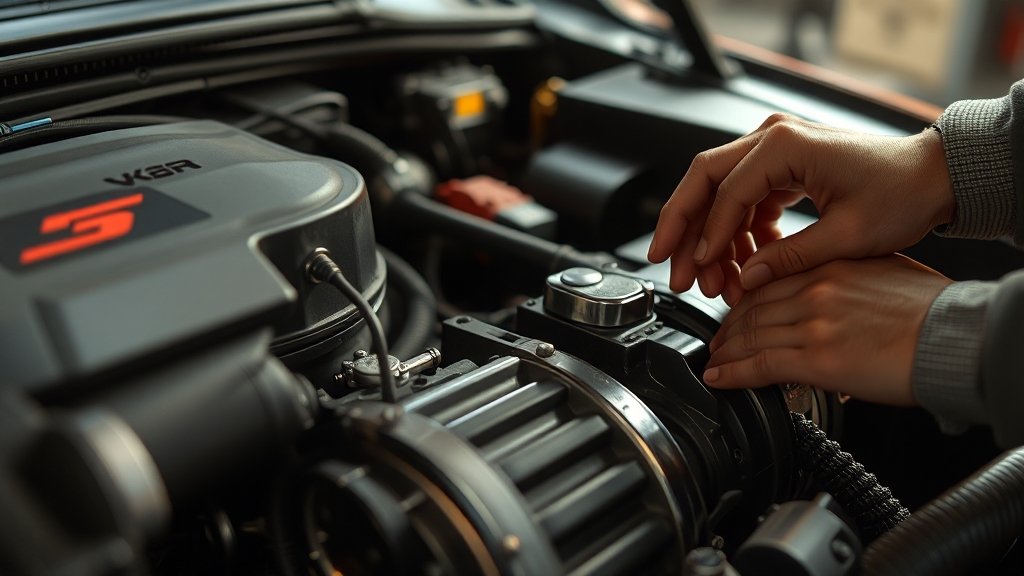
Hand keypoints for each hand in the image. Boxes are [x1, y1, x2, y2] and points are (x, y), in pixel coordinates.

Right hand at [647, 114, 953, 303]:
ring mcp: (773, 150)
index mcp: (785, 145)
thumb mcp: (847, 236)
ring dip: (708, 237)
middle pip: (703, 180)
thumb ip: (789, 258)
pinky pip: (741, 199)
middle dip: (681, 227)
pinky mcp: (780, 167)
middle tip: (667, 266)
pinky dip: (734, 233)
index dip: (707, 237)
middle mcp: (772, 137)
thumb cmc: (902, 194)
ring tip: (712, 281)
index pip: (725, 192)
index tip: (698, 271)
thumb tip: (745, 280)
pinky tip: (741, 265)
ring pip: (716, 191)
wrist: (932, 176)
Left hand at [704, 255, 951, 405]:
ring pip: (751, 335)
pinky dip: (733, 372)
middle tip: (718, 342)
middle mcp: (815, 289)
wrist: (954, 338)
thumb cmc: (931, 310)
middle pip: (753, 307)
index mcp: (830, 265)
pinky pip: (760, 364)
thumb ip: (842, 281)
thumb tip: (825, 300)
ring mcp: (814, 323)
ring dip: (726, 351)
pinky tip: (719, 376)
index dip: (744, 301)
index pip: (769, 280)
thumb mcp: (880, 274)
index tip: (736, 312)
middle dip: (728, 328)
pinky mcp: (817, 359)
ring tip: (715, 361)